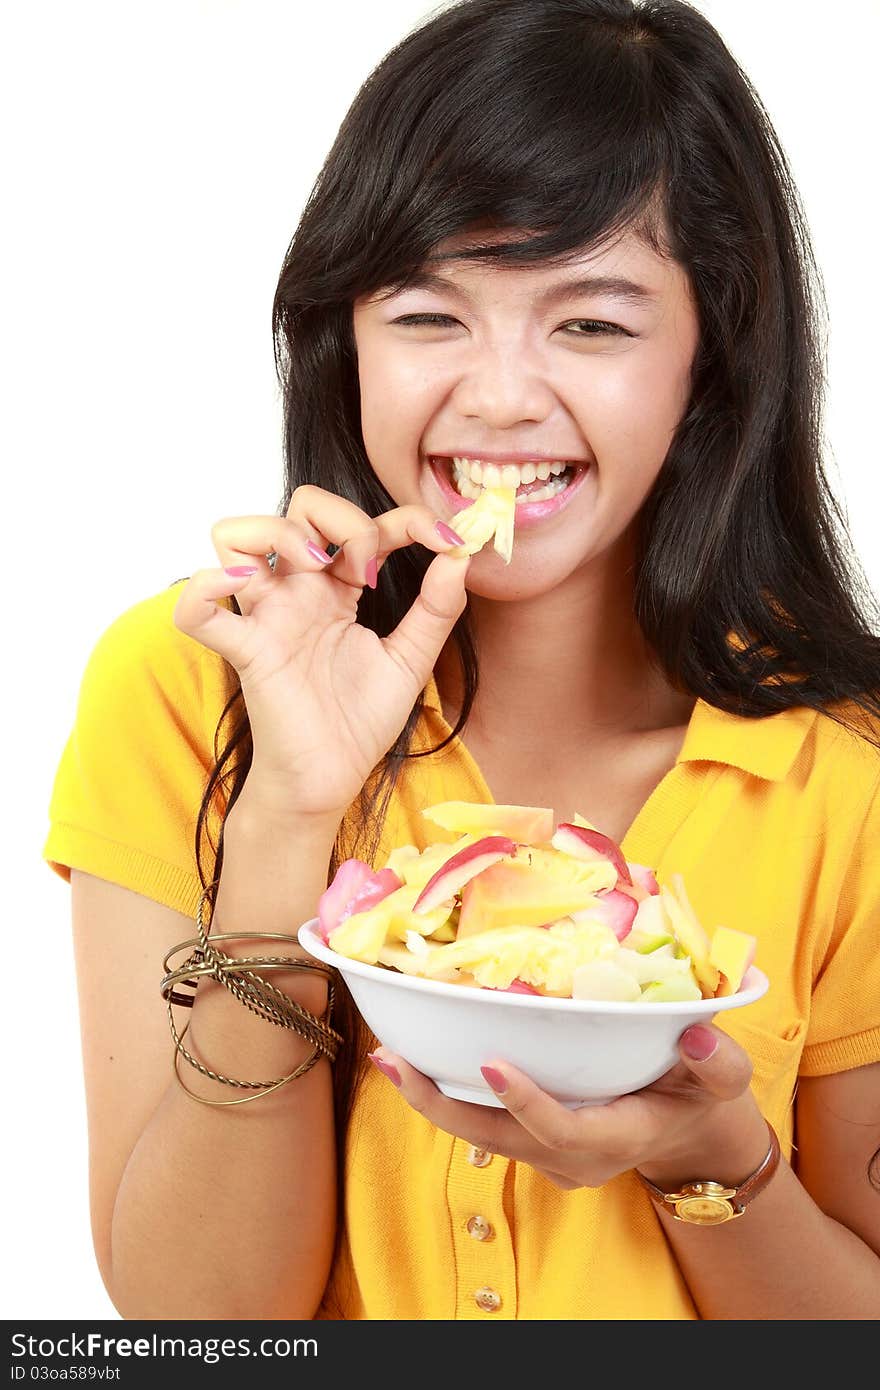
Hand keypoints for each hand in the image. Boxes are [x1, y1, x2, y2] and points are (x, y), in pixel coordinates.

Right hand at [173, 488, 469, 819]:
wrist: (331, 779)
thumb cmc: (358, 721)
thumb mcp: (411, 660)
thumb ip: (436, 610)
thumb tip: (460, 557)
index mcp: (336, 591)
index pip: (364, 524)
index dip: (408, 519)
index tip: (447, 540)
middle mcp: (297, 593)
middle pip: (297, 507)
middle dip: (342, 518)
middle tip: (368, 567)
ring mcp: (266, 617)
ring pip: (234, 535)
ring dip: (278, 532)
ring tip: (318, 568)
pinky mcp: (247, 651)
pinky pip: (197, 610)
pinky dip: (204, 587)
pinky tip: (241, 585)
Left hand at [369, 1024, 768, 1190]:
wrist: (689, 1135)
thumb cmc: (700, 1097)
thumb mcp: (723, 1081)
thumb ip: (719, 1065)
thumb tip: (697, 1038)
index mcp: (617, 1138)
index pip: (563, 1131)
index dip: (527, 1103)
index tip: (492, 1064)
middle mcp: (572, 1158)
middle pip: (498, 1140)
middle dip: (442, 1104)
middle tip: (396, 1061)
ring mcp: (547, 1157)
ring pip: (480, 1133)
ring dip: (432, 1097)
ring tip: (388, 1055)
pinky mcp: (532, 1144)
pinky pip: (483, 1123)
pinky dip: (448, 1092)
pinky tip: (414, 1056)